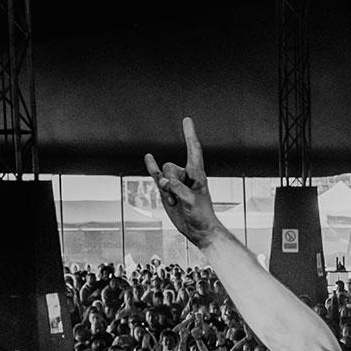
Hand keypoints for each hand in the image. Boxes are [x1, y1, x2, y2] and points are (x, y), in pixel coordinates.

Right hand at [143, 118, 222, 250]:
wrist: (199, 231)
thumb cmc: (202, 216)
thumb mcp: (191, 201)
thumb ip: (177, 188)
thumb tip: (163, 182)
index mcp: (198, 175)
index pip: (193, 150)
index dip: (189, 134)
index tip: (187, 120)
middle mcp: (186, 176)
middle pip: (170, 167)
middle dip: (170, 182)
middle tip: (180, 198)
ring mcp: (175, 183)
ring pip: (161, 175)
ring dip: (165, 190)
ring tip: (175, 202)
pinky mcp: (167, 191)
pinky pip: (156, 176)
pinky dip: (152, 167)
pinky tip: (149, 157)